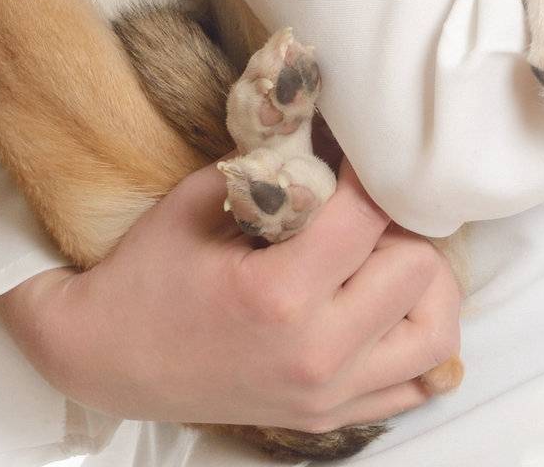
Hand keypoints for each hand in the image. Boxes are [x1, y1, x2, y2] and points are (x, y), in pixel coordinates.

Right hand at [0, 155, 461, 434]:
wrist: (106, 358)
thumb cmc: (150, 271)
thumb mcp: (203, 198)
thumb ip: (276, 164)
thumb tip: (339, 125)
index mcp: (280, 295)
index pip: (371, 214)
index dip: (371, 170)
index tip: (358, 151)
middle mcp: (315, 355)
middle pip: (418, 269)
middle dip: (400, 224)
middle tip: (370, 203)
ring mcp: (328, 397)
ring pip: (437, 330)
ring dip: (424, 282)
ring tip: (387, 253)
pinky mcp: (331, 419)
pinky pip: (419, 382)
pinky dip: (418, 336)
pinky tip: (390, 302)